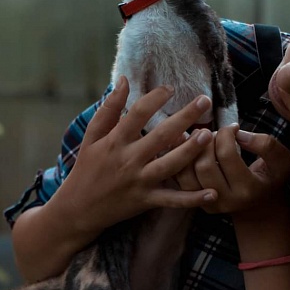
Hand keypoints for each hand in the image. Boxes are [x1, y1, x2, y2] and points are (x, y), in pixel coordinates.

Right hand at [55, 77, 217, 235]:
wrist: (77, 209)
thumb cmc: (86, 168)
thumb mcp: (92, 137)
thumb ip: (109, 109)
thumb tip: (124, 80)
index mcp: (115, 141)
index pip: (138, 113)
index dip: (155, 98)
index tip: (171, 88)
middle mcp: (129, 160)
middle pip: (161, 136)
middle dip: (185, 117)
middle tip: (205, 101)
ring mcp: (139, 181)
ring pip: (170, 165)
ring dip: (191, 151)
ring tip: (208, 136)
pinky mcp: (146, 201)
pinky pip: (172, 200)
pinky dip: (192, 199)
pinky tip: (212, 193)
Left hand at [175, 126, 289, 217]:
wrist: (258, 204)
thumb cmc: (270, 176)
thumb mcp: (281, 159)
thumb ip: (266, 145)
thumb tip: (238, 134)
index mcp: (247, 190)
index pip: (227, 155)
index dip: (227, 134)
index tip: (233, 127)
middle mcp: (225, 200)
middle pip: (204, 165)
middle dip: (207, 142)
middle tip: (215, 134)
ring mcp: (207, 204)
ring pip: (187, 173)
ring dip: (191, 149)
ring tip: (201, 138)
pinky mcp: (194, 201)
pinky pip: (179, 178)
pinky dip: (179, 158)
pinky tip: (185, 144)